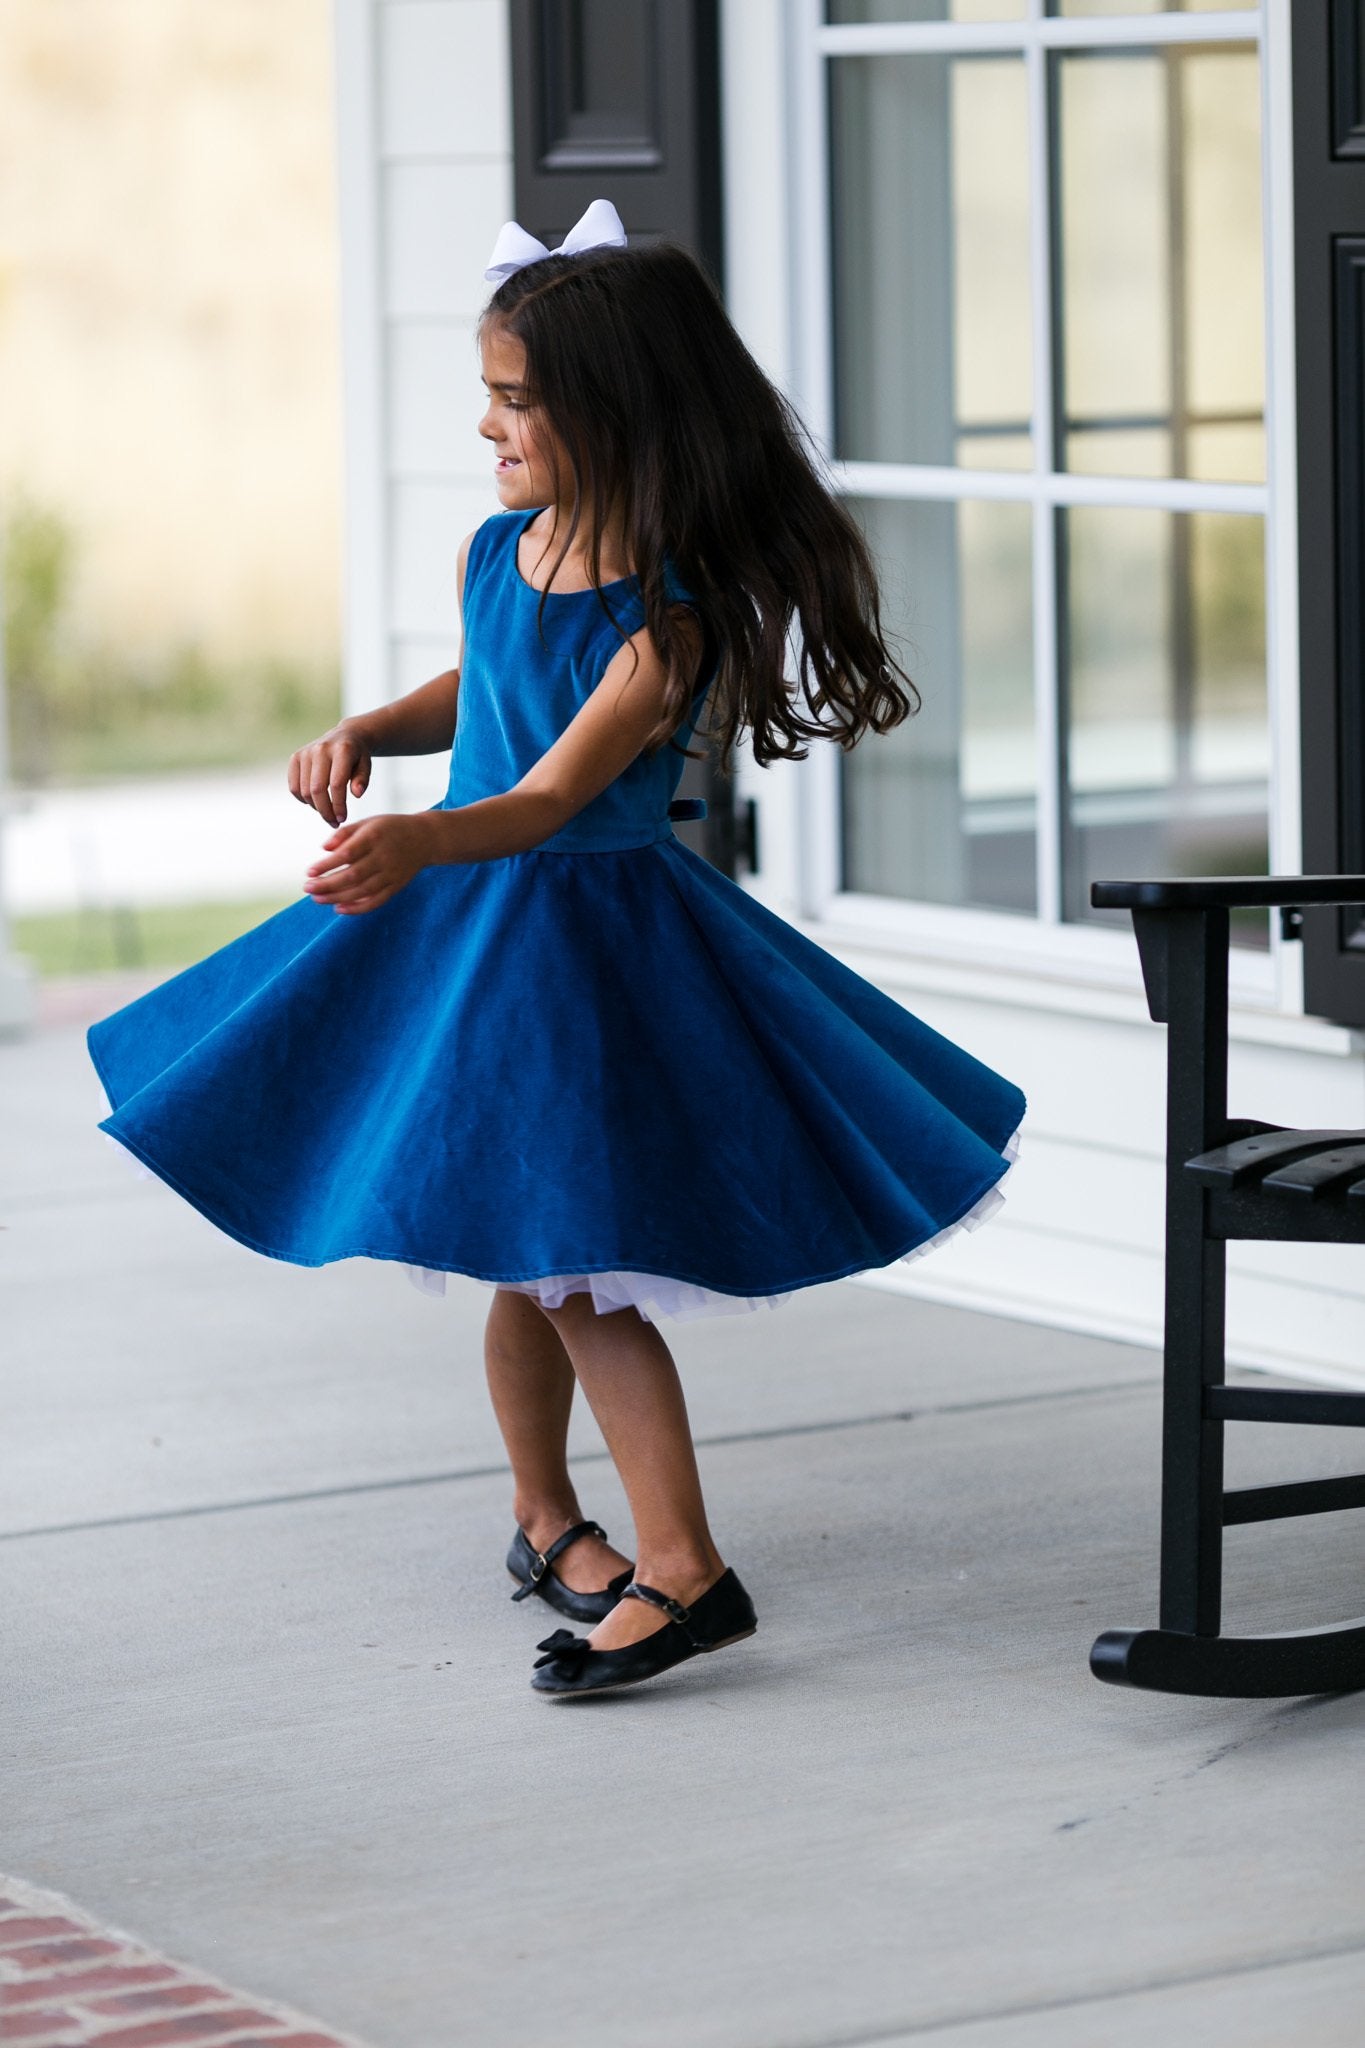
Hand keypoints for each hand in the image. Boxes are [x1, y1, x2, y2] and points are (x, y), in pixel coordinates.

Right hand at [288, 723, 373, 826]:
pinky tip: (315, 803)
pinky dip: (303, 800)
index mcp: (342, 749)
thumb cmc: (357, 756)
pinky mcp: (295, 757)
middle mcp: (320, 749)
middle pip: (317, 789)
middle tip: (334, 822)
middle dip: (326, 811)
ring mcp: (305, 752)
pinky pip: (294, 787)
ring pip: (304, 791)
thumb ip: (362, 779)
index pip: (337, 784)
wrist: (345, 736)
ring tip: (328, 812)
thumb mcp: (366, 765)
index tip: (343, 819)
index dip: (339, 805)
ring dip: (315, 807)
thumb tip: (356, 794)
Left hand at [304, 814, 433, 914]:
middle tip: (307, 888)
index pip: (347, 854)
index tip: (309, 872)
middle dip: (327, 884)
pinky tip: (339, 908)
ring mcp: (391, 874)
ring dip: (337, 897)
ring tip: (317, 898)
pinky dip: (357, 908)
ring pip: (362, 891)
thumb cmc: (390, 828)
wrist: (425, 838)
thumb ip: (345, 833)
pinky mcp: (396, 886)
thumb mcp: (368, 822)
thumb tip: (324, 849)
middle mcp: (384, 857)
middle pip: (352, 876)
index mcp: (374, 837)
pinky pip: (376, 901)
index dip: (327, 865)